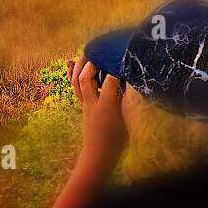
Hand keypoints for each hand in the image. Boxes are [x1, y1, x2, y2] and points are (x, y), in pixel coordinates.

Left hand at [67, 54, 126, 169]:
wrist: (98, 156)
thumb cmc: (117, 141)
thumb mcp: (128, 122)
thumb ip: (132, 103)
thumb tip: (137, 85)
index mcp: (107, 107)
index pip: (110, 80)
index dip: (117, 67)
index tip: (124, 57)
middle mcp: (93, 104)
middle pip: (86, 78)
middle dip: (92, 62)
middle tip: (101, 51)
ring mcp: (87, 104)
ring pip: (77, 82)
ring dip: (80, 65)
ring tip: (85, 52)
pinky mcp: (85, 105)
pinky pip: (75, 86)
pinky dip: (71, 73)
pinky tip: (70, 62)